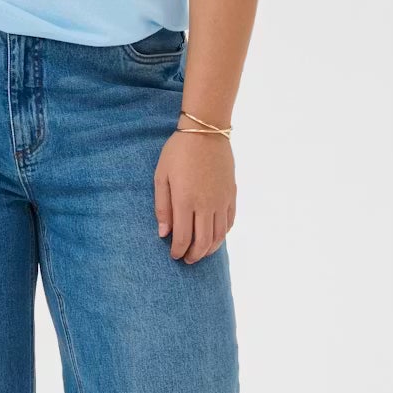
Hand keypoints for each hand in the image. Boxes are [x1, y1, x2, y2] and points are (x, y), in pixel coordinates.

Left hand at [153, 127, 235, 262]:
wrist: (206, 132)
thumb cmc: (178, 152)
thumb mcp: (161, 176)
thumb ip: (162, 207)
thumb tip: (164, 234)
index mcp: (185, 201)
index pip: (183, 238)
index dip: (178, 251)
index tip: (174, 255)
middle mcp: (205, 205)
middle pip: (202, 242)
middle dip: (194, 256)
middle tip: (186, 259)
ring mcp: (221, 201)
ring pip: (218, 236)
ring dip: (209, 249)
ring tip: (200, 253)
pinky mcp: (231, 195)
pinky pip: (229, 222)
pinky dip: (222, 235)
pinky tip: (214, 237)